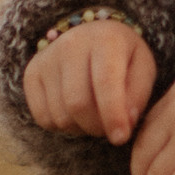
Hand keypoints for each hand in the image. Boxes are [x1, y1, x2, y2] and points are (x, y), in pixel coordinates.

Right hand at [22, 19, 156, 145]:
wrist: (91, 36)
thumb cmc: (122, 56)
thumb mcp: (142, 68)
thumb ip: (137, 96)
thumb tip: (124, 124)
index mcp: (105, 40)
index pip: (105, 83)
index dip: (113, 116)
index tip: (120, 138)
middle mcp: (71, 44)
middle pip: (77, 104)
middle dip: (96, 127)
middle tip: (109, 128)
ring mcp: (46, 58)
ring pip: (60, 115)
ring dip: (80, 128)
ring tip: (94, 117)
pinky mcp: (31, 73)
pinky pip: (43, 117)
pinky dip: (61, 126)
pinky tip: (75, 114)